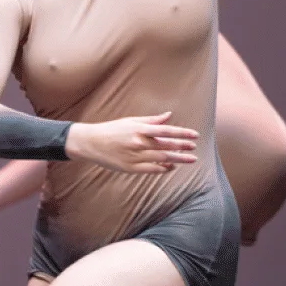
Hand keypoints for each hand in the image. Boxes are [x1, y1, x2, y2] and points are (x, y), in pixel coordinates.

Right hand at [67, 112, 199, 173]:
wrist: (90, 143)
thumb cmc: (111, 130)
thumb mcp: (130, 121)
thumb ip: (151, 120)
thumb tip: (169, 116)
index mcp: (139, 129)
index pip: (166, 131)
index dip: (182, 133)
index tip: (195, 135)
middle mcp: (138, 143)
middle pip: (167, 146)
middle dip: (183, 147)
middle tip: (194, 148)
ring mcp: (134, 157)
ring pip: (162, 159)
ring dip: (178, 159)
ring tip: (190, 159)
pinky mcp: (130, 168)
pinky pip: (152, 170)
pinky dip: (164, 169)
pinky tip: (171, 167)